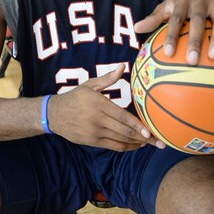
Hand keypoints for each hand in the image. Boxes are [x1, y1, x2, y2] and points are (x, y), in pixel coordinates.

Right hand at [47, 64, 163, 151]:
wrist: (54, 115)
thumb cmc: (75, 97)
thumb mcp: (90, 85)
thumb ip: (108, 78)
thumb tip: (123, 66)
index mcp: (98, 104)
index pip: (121, 117)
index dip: (136, 126)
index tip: (149, 131)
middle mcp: (97, 120)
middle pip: (124, 132)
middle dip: (143, 138)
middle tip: (159, 142)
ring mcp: (94, 133)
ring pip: (120, 141)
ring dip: (137, 144)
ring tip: (150, 144)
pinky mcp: (92, 142)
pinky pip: (113, 146)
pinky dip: (126, 147)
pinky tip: (136, 145)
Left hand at [134, 0, 213, 63]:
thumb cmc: (180, 3)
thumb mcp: (166, 7)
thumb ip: (154, 19)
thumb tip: (137, 29)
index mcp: (182, 0)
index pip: (175, 19)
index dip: (171, 35)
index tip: (167, 53)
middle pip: (197, 20)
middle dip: (195, 40)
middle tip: (193, 60)